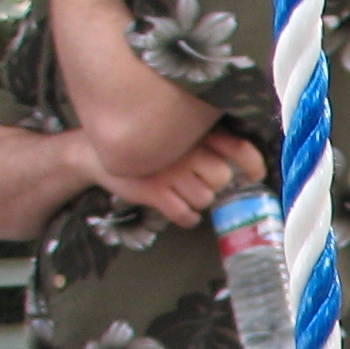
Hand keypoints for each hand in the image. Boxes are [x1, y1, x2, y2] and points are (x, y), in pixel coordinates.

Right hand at [96, 128, 264, 228]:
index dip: (253, 163)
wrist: (93, 151)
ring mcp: (169, 170)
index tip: (256, 174)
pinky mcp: (154, 191)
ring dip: (196, 200)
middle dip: (212, 184)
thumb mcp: (173, 133)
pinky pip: (185, 215)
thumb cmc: (143, 143)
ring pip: (204, 199)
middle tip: (195, 179)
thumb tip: (238, 165)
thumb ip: (204, 141)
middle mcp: (184, 148)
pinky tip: (178, 208)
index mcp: (193, 131)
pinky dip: (186, 218)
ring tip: (179, 189)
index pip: (237, 146)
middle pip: (221, 178)